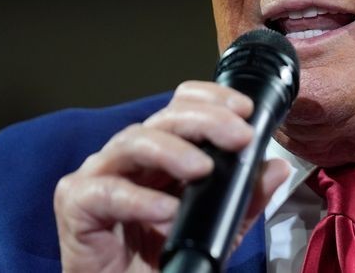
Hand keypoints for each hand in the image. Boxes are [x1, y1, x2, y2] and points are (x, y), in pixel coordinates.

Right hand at [54, 81, 290, 271]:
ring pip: (132, 142)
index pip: (182, 105)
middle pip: (163, 118)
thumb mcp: (217, 229)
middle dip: (205, 121)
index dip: (212, 99)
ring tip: (202, 170)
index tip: (246, 110)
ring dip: (172, 151)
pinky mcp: (76, 204)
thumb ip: (246, 199)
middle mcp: (131, 156)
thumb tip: (277, 167)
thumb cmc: (164, 261)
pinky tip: (165, 212)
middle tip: (239, 137)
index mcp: (163, 152)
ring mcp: (100, 176)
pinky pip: (104, 192)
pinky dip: (137, 200)